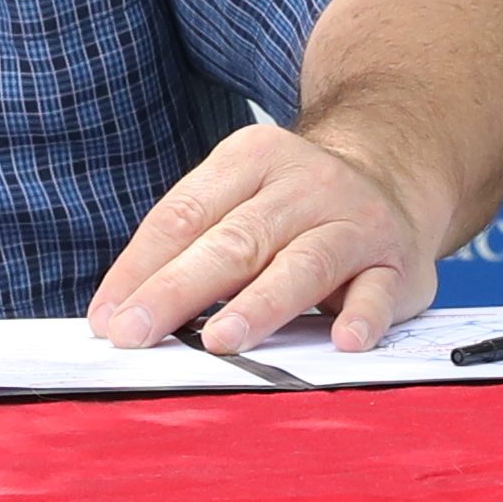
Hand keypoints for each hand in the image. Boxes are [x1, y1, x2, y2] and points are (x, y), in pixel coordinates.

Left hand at [89, 118, 463, 354]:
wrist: (395, 174)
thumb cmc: (295, 205)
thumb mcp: (241, 199)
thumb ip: (190, 246)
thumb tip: (121, 312)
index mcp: (250, 159)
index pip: (183, 215)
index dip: (139, 269)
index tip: (107, 318)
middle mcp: (302, 185)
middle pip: (233, 241)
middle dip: (177, 291)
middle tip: (136, 334)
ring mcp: (353, 220)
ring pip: (301, 264)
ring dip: (259, 305)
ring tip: (221, 341)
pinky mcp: (395, 262)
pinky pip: (377, 292)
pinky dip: (362, 317)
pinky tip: (344, 341)